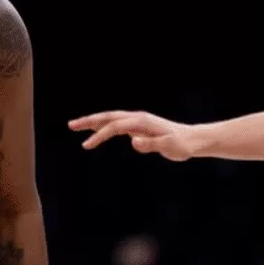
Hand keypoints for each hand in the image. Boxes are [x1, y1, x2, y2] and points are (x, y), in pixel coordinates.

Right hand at [68, 110, 200, 160]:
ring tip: (74, 126)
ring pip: (110, 119)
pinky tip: (95, 131)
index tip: (86, 146)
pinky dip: (102, 126)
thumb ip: (152, 144)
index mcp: (142, 122)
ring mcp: (137, 121)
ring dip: (92, 122)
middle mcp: (137, 118)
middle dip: (88, 120)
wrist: (194, 140)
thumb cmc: (183, 145)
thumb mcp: (170, 148)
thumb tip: (132, 141)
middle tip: (70, 125)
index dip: (99, 135)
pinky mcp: (137, 126)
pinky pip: (115, 124)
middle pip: (108, 116)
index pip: (115, 127)